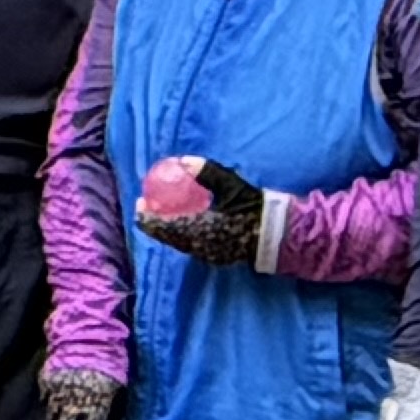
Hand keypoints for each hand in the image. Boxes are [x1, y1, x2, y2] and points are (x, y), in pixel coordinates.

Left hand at [135, 154, 273, 265]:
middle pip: (167, 236)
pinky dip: (182, 234)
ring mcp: (207, 255)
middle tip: (148, 205)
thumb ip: (206, 173)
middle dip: (155, 221)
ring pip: (178, 242)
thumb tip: (184, 161)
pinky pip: (191, 246)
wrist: (279, 235)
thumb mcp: (230, 186)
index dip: (147, 215)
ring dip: (168, 228)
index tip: (140, 202)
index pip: (162, 226)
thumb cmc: (255, 209)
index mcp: (197, 230)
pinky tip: (185, 223)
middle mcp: (198, 246)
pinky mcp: (216, 258)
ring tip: (164, 213)